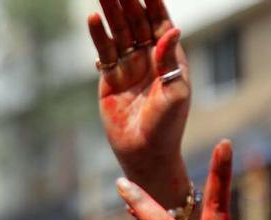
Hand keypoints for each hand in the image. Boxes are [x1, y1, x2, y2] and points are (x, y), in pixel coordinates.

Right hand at [88, 0, 188, 192]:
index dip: (152, 2)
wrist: (146, 153)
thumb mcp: (176, 93)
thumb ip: (171, 60)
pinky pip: (104, 52)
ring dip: (111, 11)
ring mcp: (128, 66)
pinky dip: (98, 36)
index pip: (160, 21)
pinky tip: (94, 18)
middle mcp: (149, 57)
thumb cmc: (168, 126)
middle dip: (127, 1)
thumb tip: (171, 29)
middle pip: (137, 21)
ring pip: (119, 32)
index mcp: (170, 57)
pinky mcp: (110, 79)